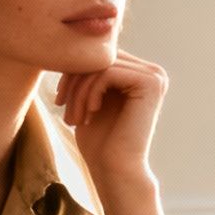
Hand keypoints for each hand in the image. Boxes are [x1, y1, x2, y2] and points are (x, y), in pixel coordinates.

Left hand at [55, 51, 167, 187]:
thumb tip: (72, 43)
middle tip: (63, 107)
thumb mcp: (88, 99)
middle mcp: (152, 71)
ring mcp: (155, 76)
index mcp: (139, 73)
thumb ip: (88, 72)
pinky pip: (108, 73)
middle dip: (74, 81)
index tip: (60, 100)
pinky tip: (89, 114)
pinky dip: (90, 93)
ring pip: (101, 65)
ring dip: (79, 91)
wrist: (114, 171)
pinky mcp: (151, 83)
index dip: (74, 73)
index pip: (99, 57)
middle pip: (100, 57)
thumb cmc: (99, 141)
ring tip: (73, 117)